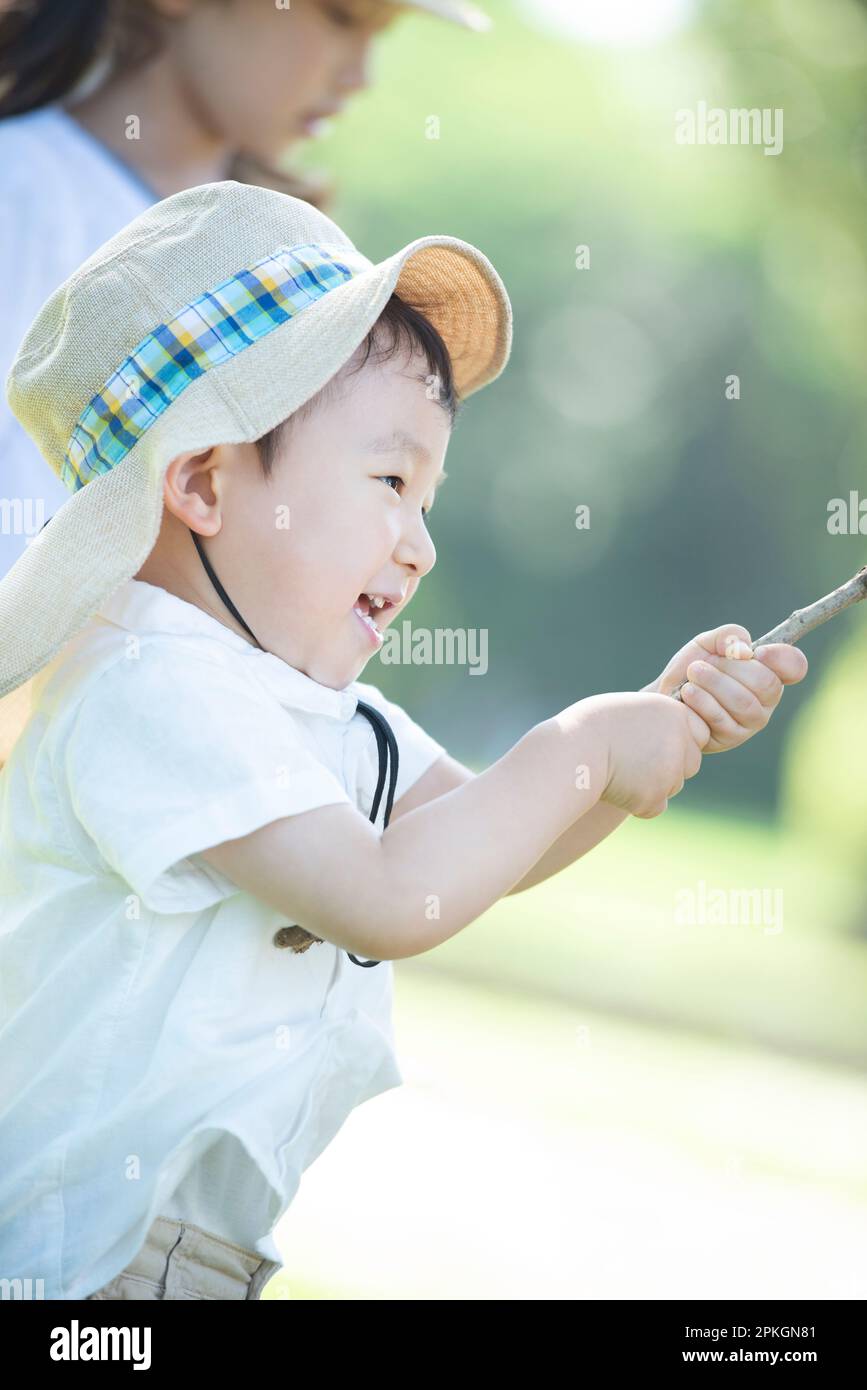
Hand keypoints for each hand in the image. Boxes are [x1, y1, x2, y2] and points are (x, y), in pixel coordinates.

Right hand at [583, 690, 710, 818]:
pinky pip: (656, 806)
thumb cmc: (591, 726)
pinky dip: (639, 803)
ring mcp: (670, 771)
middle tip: (634, 760)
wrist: (570, 751)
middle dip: (670, 766)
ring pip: (673, 786)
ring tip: (619, 771)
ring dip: (654, 784)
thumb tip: (674, 737)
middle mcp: (680, 740)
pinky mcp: (655, 797)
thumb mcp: (632, 710)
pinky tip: (615, 788)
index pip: (699, 733)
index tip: (648, 740)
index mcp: (675, 712)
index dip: (677, 740)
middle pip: (691, 762)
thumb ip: (659, 722)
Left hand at [646, 623, 808, 753]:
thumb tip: (744, 651)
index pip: (795, 666)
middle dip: (730, 669)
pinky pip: (723, 719)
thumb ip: (728, 635)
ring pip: (744, 702)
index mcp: (769, 672)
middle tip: (700, 665)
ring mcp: (751, 721)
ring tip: (692, 674)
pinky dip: (702, 701)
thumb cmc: (693, 669)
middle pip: (766, 683)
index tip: (757, 651)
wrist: (665, 697)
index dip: (782, 657)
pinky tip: (687, 692)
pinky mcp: (732, 737)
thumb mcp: (707, 643)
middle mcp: (767, 699)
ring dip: (713, 683)